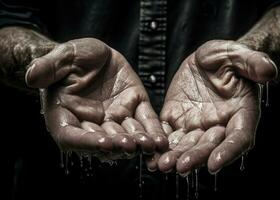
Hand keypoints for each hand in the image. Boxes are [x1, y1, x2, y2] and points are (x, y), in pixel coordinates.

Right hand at [25, 38, 167, 158]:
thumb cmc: (71, 58)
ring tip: (150, 145)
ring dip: (138, 142)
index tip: (103, 143)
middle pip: (104, 141)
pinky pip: (145, 121)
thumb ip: (48, 68)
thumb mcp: (60, 58)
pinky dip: (153, 131)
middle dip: (118, 145)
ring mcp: (115, 117)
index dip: (88, 142)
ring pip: (127, 134)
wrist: (93, 55)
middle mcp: (92, 123)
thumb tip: (32, 77)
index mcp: (68, 117)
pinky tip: (162, 140)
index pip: (73, 137)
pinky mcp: (134, 107)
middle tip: (130, 146)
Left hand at [157, 40, 276, 173]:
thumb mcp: (239, 55)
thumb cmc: (227, 58)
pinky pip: (167, 133)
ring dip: (175, 156)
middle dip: (195, 157)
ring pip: (187, 144)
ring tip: (163, 165)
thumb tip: (269, 71)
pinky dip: (160, 144)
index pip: (239, 137)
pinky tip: (151, 155)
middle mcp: (218, 124)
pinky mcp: (176, 118)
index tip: (214, 164)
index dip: (228, 151)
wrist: (208, 61)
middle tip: (181, 167)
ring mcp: (196, 124)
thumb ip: (253, 63)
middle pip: (209, 146)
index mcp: (240, 113)